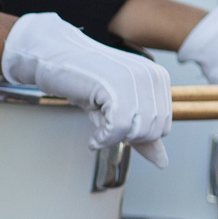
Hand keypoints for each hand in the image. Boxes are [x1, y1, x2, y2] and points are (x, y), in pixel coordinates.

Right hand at [0, 12, 172, 163]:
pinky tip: (93, 137)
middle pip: (153, 131)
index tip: (114, 122)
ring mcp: (134, 79)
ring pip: (137, 131)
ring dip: (113, 138)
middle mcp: (151, 76)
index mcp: (158, 78)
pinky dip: (103, 140)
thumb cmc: (84, 80)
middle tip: (104, 124)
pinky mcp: (113, 86)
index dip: (137, 133)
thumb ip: (142, 132)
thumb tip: (163, 162)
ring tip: (98, 127)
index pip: (164, 126)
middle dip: (126, 136)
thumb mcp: (118, 108)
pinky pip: (118, 128)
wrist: (53, 56)